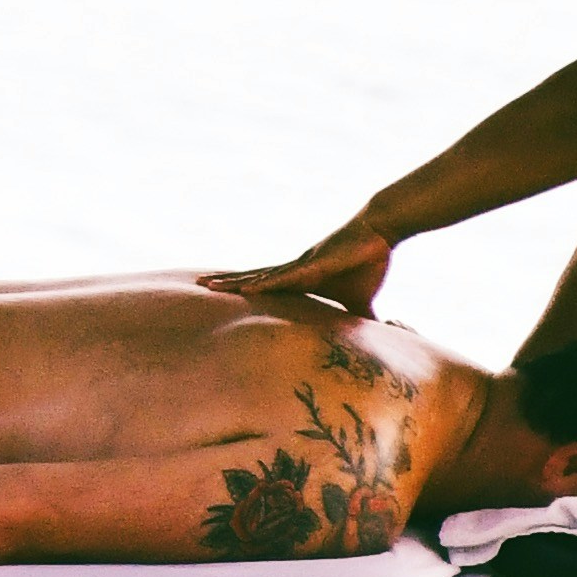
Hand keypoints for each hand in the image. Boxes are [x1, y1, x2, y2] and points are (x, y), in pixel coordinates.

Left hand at [207, 239, 392, 318]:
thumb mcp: (360, 302)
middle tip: (198, 286)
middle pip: (253, 278)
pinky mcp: (313, 265)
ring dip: (234, 283)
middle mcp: (294, 271)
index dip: (243, 289)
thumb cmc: (367, 263)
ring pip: (260, 277)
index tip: (220, 294)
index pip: (266, 287)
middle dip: (226, 283)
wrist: (378, 234)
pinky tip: (246, 288)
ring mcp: (301, 267)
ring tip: (207, 286)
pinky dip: (265, 284)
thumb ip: (361, 321)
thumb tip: (374, 342)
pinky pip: (284, 277)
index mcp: (302, 280)